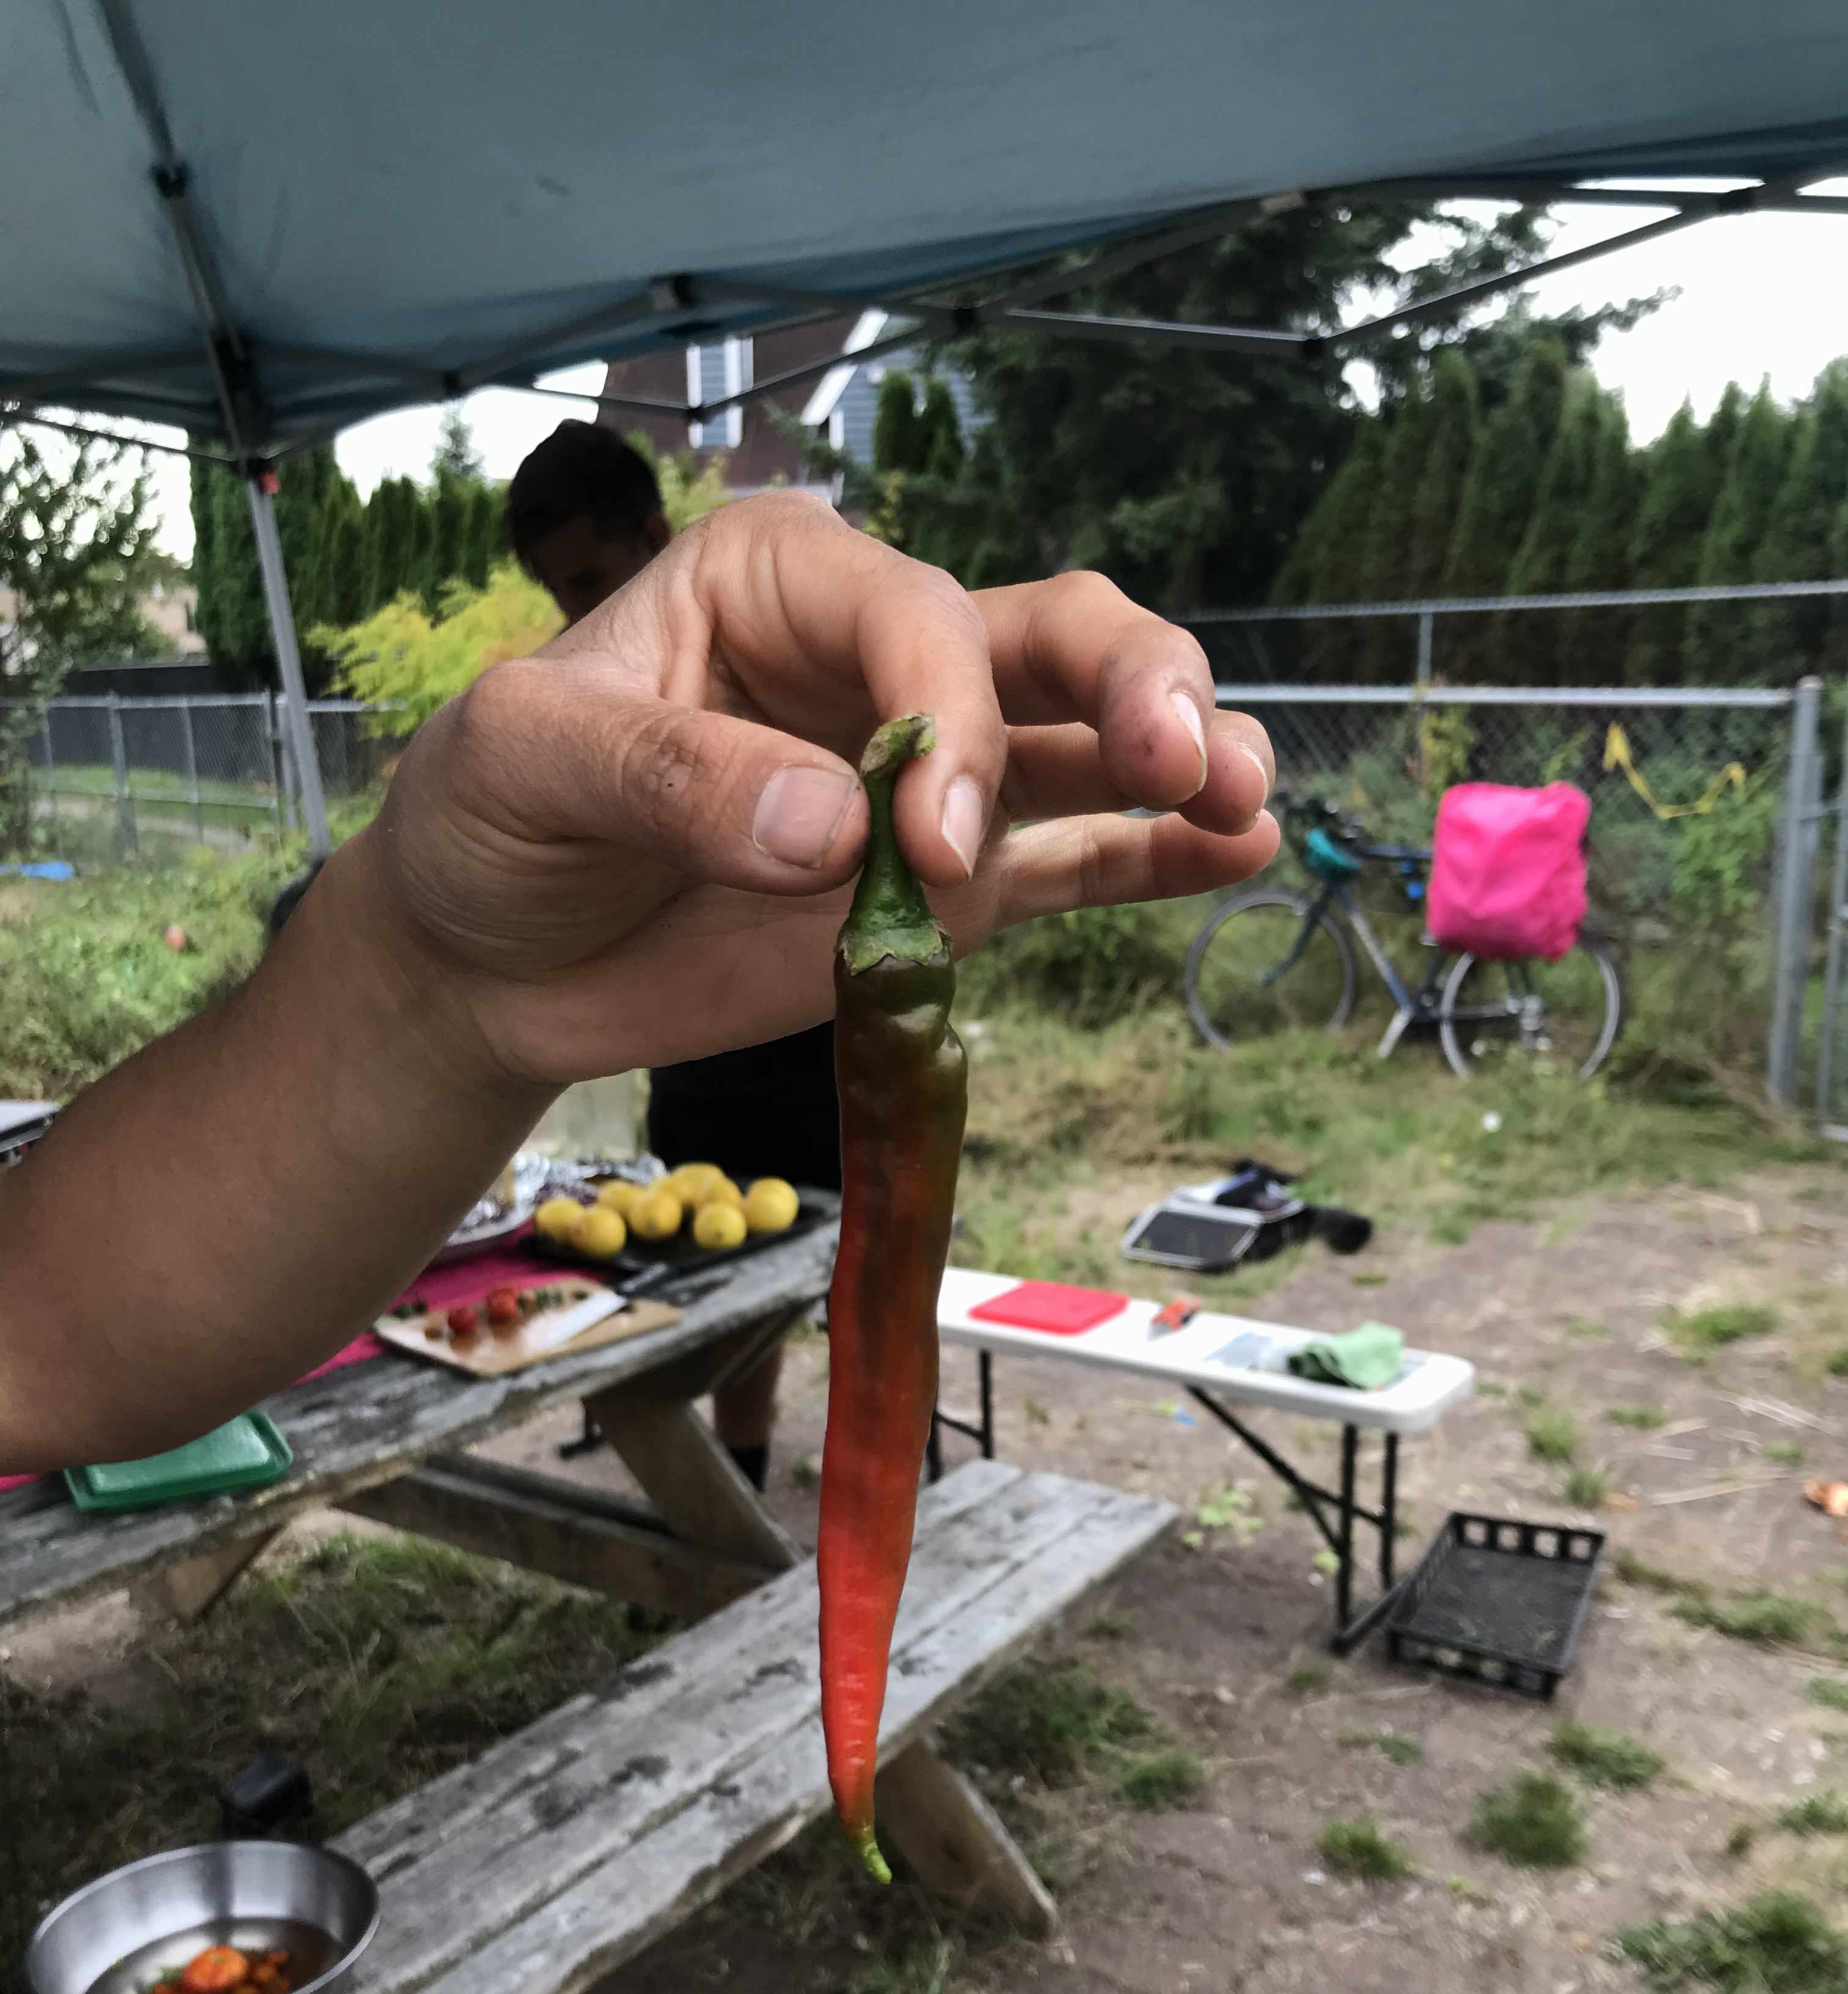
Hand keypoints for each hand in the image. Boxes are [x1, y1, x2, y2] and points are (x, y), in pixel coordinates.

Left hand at [361, 493, 1276, 1082]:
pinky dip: (1151, 860)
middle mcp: (877, 662)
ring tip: (1244, 803)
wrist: (492, 958)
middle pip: (1046, 637)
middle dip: (1132, 686)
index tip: (926, 848)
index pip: (914, 617)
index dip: (952, 719)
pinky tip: (1235, 853)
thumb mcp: (524, 763)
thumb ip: (669, 781)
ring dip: (1179, 762)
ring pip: (1085, 738)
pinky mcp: (949, 888)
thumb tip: (839, 835)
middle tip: (1179, 759)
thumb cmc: (491, 822)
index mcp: (780, 582)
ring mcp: (930, 778)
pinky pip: (1070, 860)